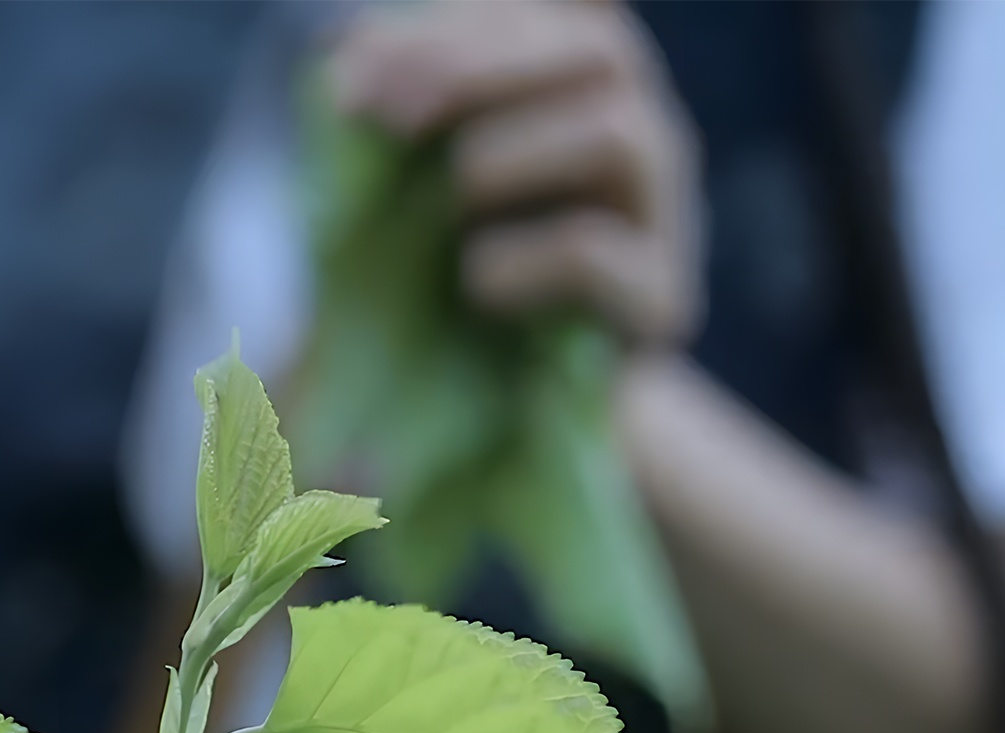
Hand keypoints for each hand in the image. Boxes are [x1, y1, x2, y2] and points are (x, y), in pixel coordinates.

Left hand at [330, 1, 702, 348]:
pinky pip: (603, 257)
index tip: (351, 61)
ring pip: (621, 135)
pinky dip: (524, 258)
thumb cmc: (452, 288)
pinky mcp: (657, 307)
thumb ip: (398, 119)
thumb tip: (342, 46)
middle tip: (385, 115)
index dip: (455, 27)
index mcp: (583, 94)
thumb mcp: (412, 195)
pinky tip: (476, 280)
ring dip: (515, 152)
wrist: (512, 421)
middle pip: (603, 48)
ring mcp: (662, 219)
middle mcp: (640, 138)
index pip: (547, 14)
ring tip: (454, 194)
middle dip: (480, 67)